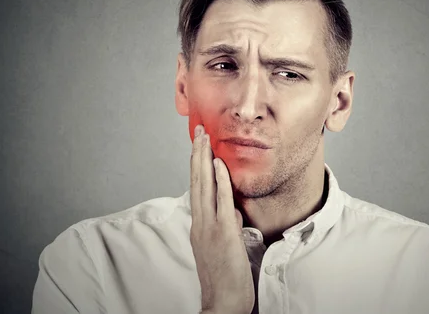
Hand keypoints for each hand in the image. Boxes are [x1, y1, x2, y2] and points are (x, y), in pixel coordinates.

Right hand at [190, 125, 254, 313]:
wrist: (223, 303)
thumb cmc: (224, 277)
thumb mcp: (223, 245)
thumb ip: (225, 224)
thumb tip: (232, 210)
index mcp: (199, 225)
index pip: (196, 188)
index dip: (197, 166)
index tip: (199, 146)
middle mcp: (200, 223)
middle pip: (196, 182)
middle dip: (197, 155)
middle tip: (198, 132)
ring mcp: (209, 228)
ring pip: (204, 187)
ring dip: (204, 160)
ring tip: (204, 138)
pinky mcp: (222, 234)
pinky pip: (221, 202)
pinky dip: (220, 181)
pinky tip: (220, 164)